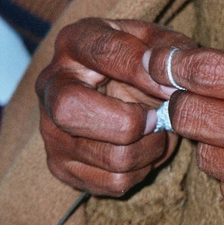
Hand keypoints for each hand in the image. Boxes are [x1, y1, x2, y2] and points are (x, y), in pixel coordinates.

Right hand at [36, 18, 194, 195]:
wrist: (121, 91)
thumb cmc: (143, 62)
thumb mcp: (158, 42)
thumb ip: (169, 52)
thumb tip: (170, 83)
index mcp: (75, 42)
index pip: (103, 53)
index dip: (142, 72)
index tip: (172, 88)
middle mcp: (51, 86)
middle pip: (70, 111)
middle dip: (129, 122)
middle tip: (156, 117)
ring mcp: (51, 131)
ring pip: (108, 156)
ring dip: (149, 149)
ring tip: (157, 131)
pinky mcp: (62, 167)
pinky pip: (115, 182)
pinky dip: (142, 170)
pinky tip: (143, 149)